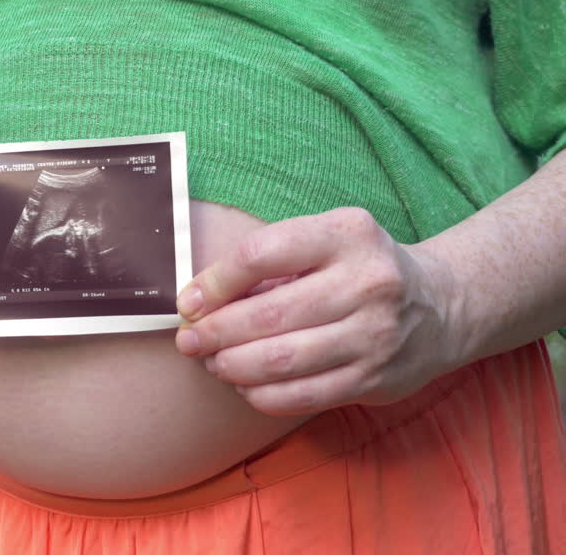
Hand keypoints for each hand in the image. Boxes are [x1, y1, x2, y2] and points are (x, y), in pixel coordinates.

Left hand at [173, 207, 459, 416]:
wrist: (441, 306)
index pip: (261, 255)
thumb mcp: (325, 239)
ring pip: (281, 361)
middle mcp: (367, 282)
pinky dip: (261, 394)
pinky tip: (245, 384)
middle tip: (189, 340)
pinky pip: (301, 396)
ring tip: (213, 362)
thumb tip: (198, 301)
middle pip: (268, 315)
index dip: (215, 282)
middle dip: (215, 333)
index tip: (189, 302)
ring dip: (232, 366)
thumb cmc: (358, 268)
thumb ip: (270, 262)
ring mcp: (376, 334)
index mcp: (347, 234)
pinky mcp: (376, 378)